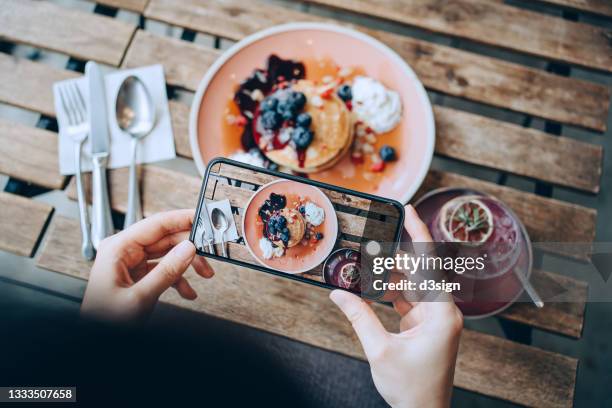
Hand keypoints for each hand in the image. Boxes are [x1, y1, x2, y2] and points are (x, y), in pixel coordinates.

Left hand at [81, 209, 213, 322]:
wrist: (97, 338)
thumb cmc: (104, 320)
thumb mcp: (140, 297)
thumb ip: (166, 272)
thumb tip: (188, 249)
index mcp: (118, 248)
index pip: (156, 224)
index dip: (182, 218)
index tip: (202, 217)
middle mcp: (124, 252)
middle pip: (165, 238)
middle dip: (190, 247)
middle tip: (210, 252)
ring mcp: (131, 264)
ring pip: (168, 253)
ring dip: (188, 264)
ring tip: (205, 273)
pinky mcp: (138, 276)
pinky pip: (164, 269)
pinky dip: (179, 279)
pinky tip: (188, 291)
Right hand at [330, 205, 462, 407]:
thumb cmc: (411, 387)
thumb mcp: (380, 350)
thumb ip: (359, 317)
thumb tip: (338, 293)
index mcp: (441, 313)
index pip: (430, 264)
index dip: (419, 234)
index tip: (409, 210)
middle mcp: (442, 311)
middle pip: (418, 270)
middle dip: (393, 254)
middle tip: (370, 235)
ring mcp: (434, 318)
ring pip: (411, 283)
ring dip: (389, 274)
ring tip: (364, 259)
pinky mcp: (424, 325)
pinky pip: (406, 298)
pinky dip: (389, 291)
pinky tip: (370, 283)